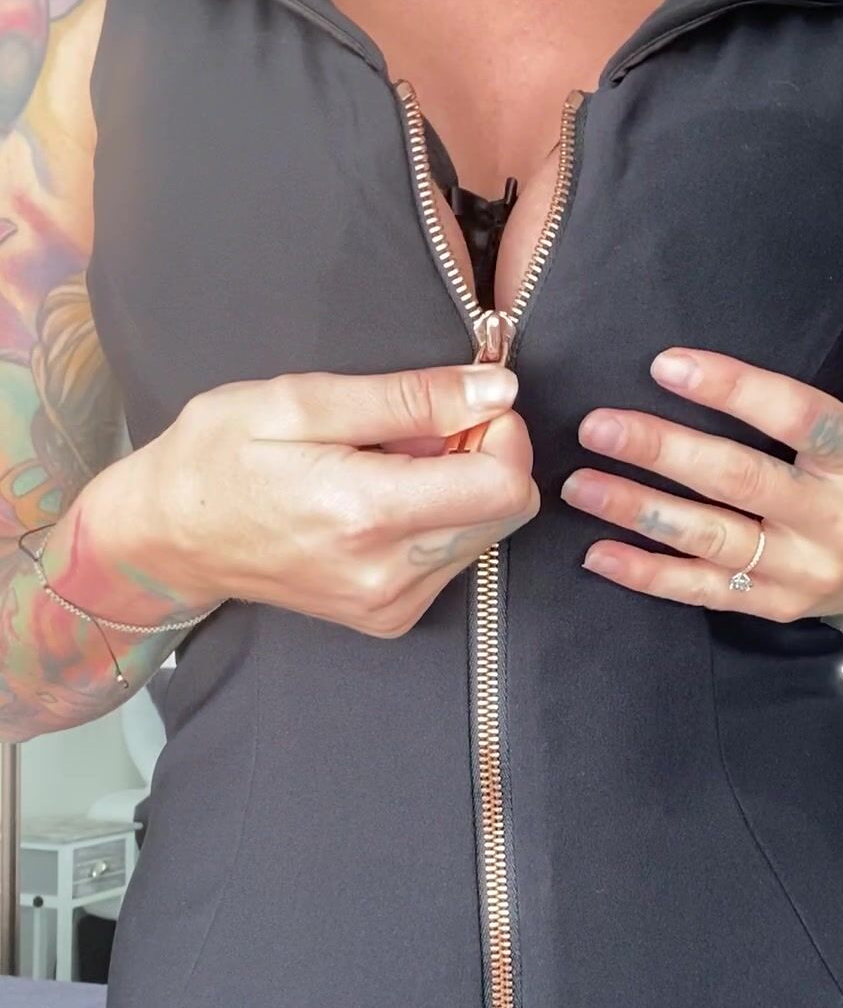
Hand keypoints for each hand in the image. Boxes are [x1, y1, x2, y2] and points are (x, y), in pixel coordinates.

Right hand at [77, 364, 537, 639]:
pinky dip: (439, 521)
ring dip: (461, 489)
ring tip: (394, 463)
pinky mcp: (389, 619)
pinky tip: (387, 499)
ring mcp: (390, 606)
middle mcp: (387, 575)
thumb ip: (409, 398)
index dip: (501, 433)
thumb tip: (497, 388)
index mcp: (366, 515)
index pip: (504, 485)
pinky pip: (453, 560)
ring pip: (486, 536)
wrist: (171, 538)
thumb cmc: (220, 455)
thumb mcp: (301, 401)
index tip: (463, 404)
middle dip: (485, 458)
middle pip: (507, 513)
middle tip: (426, 429)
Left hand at [560, 315, 842, 639]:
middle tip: (596, 426)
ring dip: (638, 511)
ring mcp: (799, 569)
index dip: (734, 390)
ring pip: (709, 538)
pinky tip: (596, 554)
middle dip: (662, 451)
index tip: (666, 365)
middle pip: (738, 479)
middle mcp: (832, 519)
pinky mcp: (772, 604)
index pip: (799, 419)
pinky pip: (703, 591)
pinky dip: (647, 576)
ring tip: (578, 486)